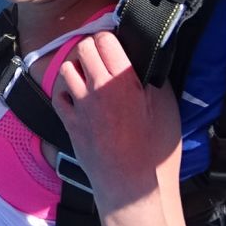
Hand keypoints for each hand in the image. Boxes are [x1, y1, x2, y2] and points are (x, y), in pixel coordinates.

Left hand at [52, 32, 179, 201]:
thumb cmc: (155, 149)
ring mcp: (79, 105)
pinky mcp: (69, 123)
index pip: (105, 39)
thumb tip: (145, 58)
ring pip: (67, 68)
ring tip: (91, 77)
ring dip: (78, 68)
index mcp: (122, 79)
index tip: (117, 46)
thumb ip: (153, 76)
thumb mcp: (166, 106)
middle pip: (84, 48)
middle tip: (104, 59)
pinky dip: (66, 92)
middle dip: (93, 48)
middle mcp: (96, 87)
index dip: (111, 39)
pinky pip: (59, 95)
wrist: (133, 186)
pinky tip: (79, 98)